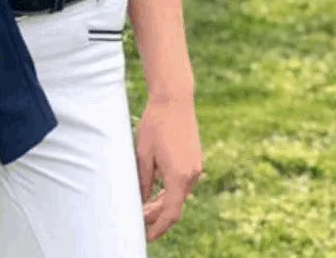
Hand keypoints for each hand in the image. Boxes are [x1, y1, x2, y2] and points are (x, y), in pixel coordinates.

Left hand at [135, 95, 203, 242]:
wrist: (174, 99)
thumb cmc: (156, 124)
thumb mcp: (143, 153)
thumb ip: (144, 180)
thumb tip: (141, 200)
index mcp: (179, 176)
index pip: (170, 213)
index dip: (158, 227)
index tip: (147, 236)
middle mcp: (192, 175)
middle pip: (175, 205)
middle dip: (157, 216)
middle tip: (139, 221)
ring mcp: (196, 167)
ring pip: (179, 194)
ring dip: (163, 203)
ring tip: (144, 207)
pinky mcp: (195, 159)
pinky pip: (183, 183)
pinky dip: (170, 191)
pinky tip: (156, 191)